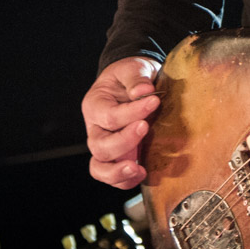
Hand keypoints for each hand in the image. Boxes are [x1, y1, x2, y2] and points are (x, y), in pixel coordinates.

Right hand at [83, 56, 162, 188]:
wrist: (131, 83)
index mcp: (95, 105)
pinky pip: (113, 177)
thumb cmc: (130, 76)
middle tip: (145, 127)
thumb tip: (144, 91)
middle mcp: (96, 129)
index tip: (154, 100)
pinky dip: (125, 181)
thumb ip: (136, 77)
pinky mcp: (118, 157)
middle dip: (123, 141)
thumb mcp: (132, 67)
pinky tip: (142, 174)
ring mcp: (105, 146)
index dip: (131, 112)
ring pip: (100, 167)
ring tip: (138, 169)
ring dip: (118, 172)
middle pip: (100, 145)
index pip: (109, 116)